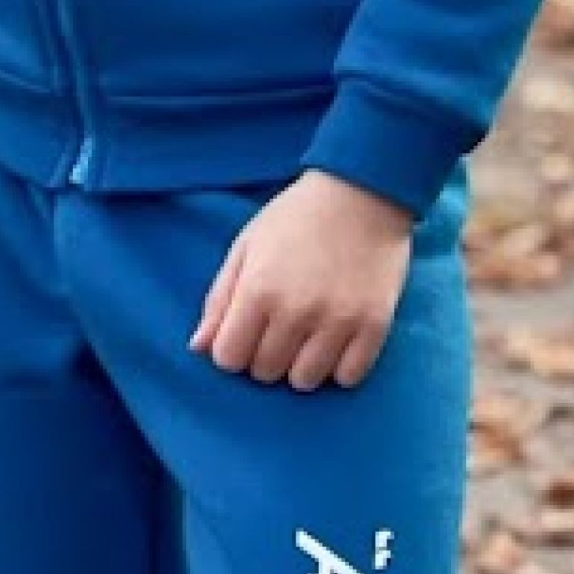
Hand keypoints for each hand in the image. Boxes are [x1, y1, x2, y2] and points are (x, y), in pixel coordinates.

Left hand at [189, 172, 412, 390]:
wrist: (364, 191)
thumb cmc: (297, 216)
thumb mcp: (247, 246)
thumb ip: (220, 298)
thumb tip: (199, 348)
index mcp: (258, 290)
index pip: (229, 358)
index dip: (233, 349)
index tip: (246, 332)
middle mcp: (296, 311)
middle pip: (265, 373)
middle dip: (265, 356)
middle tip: (279, 328)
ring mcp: (337, 321)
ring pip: (304, 381)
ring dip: (300, 366)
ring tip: (308, 336)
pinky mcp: (373, 325)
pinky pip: (348, 377)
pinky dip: (339, 368)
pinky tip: (336, 342)